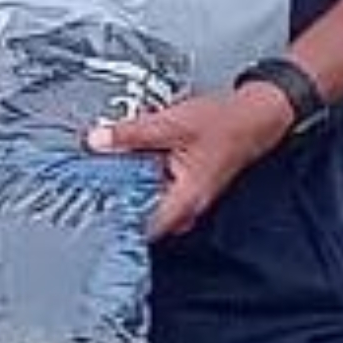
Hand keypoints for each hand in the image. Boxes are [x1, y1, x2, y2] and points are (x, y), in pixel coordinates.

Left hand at [85, 84, 295, 236]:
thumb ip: (132, 133)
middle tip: (88, 189)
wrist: (254, 115)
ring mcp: (186, 194)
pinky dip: (140, 175)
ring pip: (147, 198)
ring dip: (127, 186)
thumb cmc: (226, 123)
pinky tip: (127, 159)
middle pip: (142, 213)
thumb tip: (98, 140)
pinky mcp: (184, 181)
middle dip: (116, 201)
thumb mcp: (171, 123)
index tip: (92, 212)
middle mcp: (187, 204)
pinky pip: (155, 185)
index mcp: (185, 198)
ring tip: (102, 172)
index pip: (144, 227)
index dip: (116, 221)